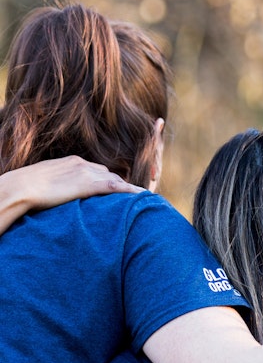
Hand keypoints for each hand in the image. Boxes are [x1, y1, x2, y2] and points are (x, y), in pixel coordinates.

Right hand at [0, 156, 142, 212]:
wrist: (20, 187)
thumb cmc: (26, 188)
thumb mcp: (46, 181)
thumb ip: (59, 184)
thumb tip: (60, 193)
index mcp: (73, 162)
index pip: (98, 171)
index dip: (109, 181)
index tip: (116, 190)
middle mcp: (83, 164)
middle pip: (110, 175)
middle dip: (122, 186)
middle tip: (133, 197)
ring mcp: (87, 173)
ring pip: (115, 181)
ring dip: (128, 190)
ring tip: (142, 200)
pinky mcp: (88, 184)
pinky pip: (116, 187)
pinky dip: (130, 192)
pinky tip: (142, 197)